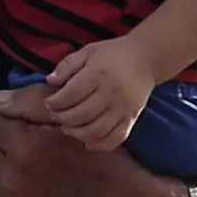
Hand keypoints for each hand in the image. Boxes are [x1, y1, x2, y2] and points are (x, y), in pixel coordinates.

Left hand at [23, 39, 159, 149]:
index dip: (56, 102)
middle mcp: (111, 93)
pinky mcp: (132, 119)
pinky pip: (116, 138)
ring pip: (95, 130)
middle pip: (81, 115)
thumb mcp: (88, 51)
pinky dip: (100, 144)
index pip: (71, 94)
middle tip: (55, 116)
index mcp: (98, 74)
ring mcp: (123, 108)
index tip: (49, 103)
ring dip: (77, 133)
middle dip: (62, 118)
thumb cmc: (114, 54)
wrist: (147, 59)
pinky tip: (88, 142)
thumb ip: (68, 65)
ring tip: (68, 127)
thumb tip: (50, 81)